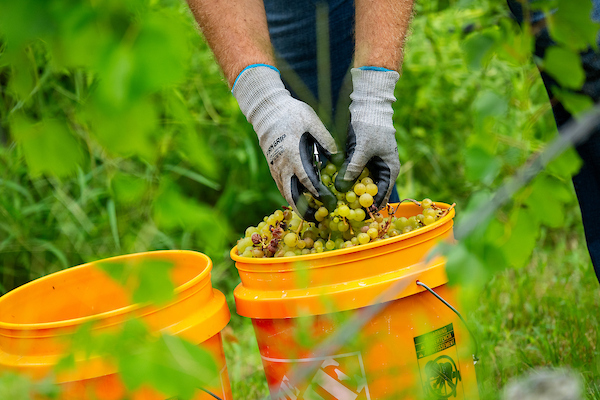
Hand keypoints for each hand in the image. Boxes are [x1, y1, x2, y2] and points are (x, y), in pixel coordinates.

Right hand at [233, 65, 337, 220]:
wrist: (267, 109)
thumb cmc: (292, 113)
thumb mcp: (312, 121)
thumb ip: (326, 139)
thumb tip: (340, 156)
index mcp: (293, 155)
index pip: (306, 180)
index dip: (317, 193)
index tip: (328, 202)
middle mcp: (282, 165)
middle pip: (291, 195)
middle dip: (304, 209)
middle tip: (318, 219)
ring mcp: (275, 168)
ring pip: (285, 193)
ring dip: (297, 205)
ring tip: (312, 215)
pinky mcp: (273, 167)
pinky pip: (282, 187)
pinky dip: (291, 196)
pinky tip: (301, 201)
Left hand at [335, 67, 399, 209]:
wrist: (368, 103)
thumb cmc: (371, 125)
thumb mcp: (362, 149)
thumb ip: (353, 169)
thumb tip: (342, 188)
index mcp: (390, 170)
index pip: (381, 197)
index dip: (369, 209)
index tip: (355, 219)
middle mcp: (382, 170)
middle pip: (370, 193)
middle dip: (356, 202)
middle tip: (341, 213)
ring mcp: (370, 164)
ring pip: (359, 184)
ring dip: (349, 191)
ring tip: (335, 203)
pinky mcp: (360, 158)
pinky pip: (352, 173)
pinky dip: (345, 179)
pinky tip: (332, 186)